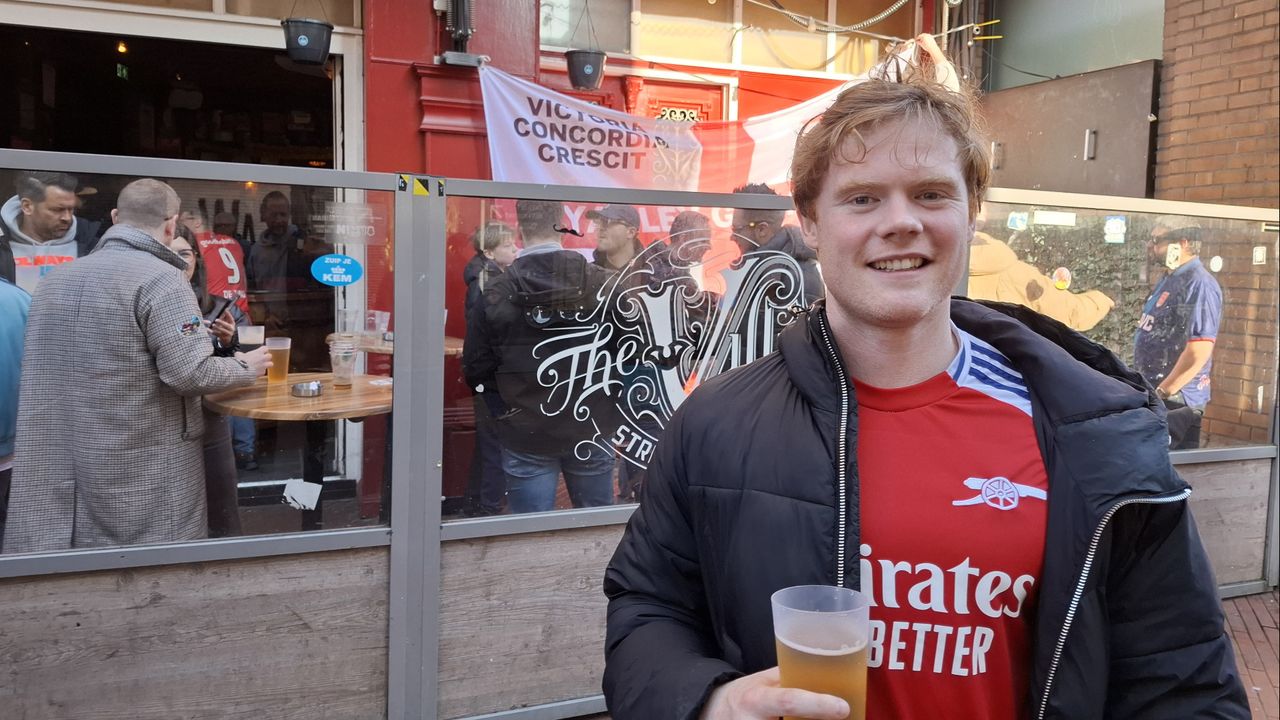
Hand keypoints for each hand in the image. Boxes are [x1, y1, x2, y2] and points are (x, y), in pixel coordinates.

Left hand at [209, 310, 235, 345]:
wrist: (228, 339)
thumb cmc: (227, 328)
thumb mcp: (227, 322)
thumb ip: (226, 316)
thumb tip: (226, 309)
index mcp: (232, 324)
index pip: (231, 319)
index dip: (228, 314)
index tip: (225, 310)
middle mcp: (231, 329)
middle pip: (227, 326)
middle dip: (221, 322)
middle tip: (216, 320)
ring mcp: (228, 334)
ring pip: (222, 331)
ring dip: (217, 328)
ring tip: (213, 325)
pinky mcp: (224, 338)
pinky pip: (218, 335)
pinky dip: (213, 332)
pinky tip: (209, 330)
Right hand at [236, 347, 272, 375]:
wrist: (241, 371)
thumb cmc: (240, 362)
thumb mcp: (238, 355)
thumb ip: (240, 354)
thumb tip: (238, 354)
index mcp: (258, 352)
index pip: (265, 348)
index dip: (263, 350)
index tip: (261, 351)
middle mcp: (263, 358)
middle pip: (270, 356)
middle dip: (267, 357)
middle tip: (262, 359)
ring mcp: (264, 365)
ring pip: (271, 364)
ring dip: (267, 364)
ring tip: (263, 365)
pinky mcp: (262, 372)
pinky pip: (264, 372)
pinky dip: (261, 372)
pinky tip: (257, 372)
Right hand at [701, 668, 848, 719]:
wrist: (715, 713)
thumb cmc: (746, 696)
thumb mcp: (763, 682)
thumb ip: (791, 678)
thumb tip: (830, 671)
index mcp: (757, 699)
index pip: (789, 701)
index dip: (817, 705)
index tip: (843, 707)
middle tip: (840, 716)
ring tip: (828, 717)